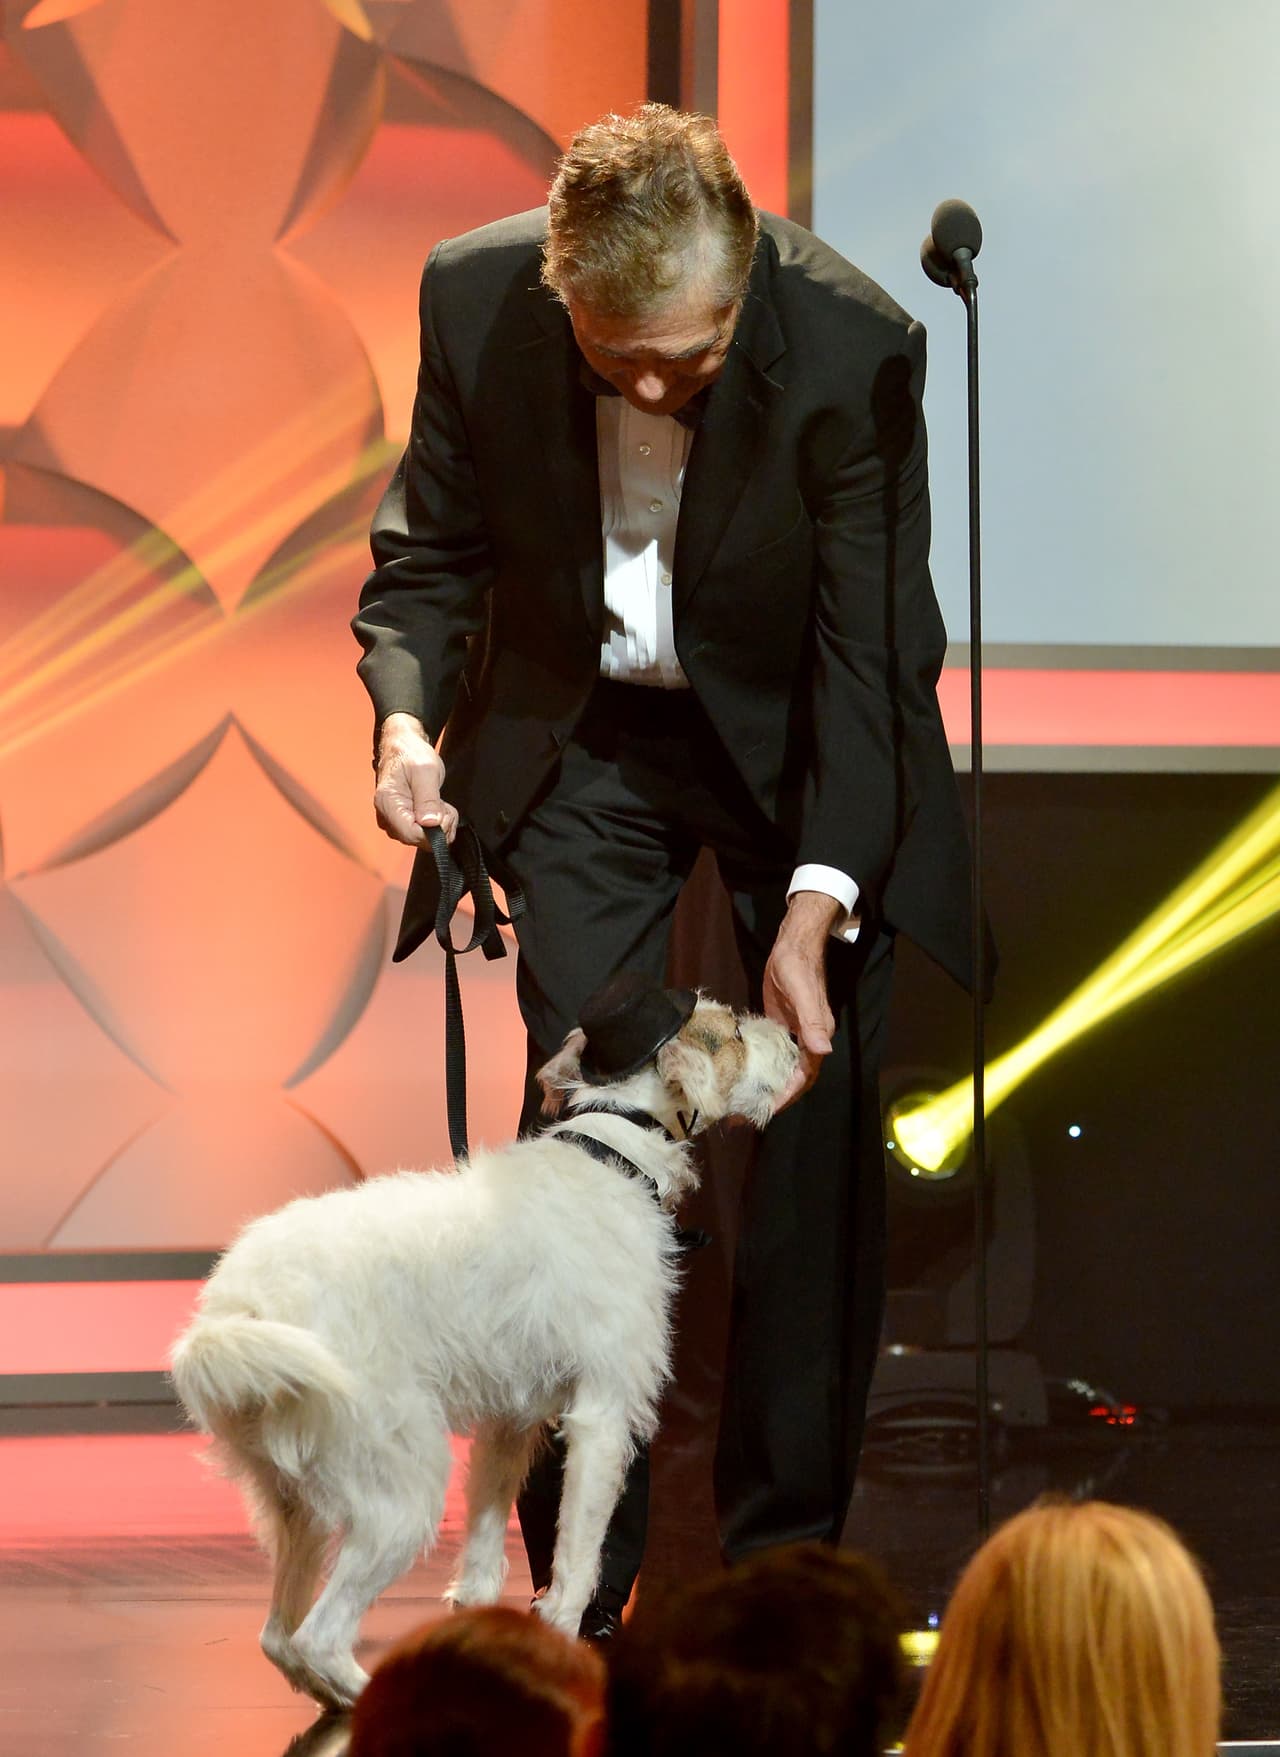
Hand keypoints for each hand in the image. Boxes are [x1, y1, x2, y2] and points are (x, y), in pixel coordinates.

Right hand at [374, 713, 458, 845]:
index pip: (412, 834)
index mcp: (388, 804)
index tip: (443, 812)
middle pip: (419, 840)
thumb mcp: (425, 770)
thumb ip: (428, 798)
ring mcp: (395, 822)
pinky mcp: (404, 822)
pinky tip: (437, 807)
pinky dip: (438, 824)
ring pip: (424, 839)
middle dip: (440, 826)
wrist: (403, 747)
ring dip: (441, 824)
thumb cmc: (410, 754)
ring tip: (440, 802)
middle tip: (443, 804)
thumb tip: (430, 824)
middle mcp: (388, 817)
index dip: (434, 830)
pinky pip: (425, 834)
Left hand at [763, 891, 838, 1112]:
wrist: (793, 944)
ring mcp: (795, 1033)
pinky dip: (764, 1067)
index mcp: (816, 1036)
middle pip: (794, 1078)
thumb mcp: (801, 993)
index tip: (766, 1111)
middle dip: (775, 1097)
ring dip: (768, 1086)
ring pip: (784, 1068)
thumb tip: (822, 1051)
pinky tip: (745, 1075)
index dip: (787, 1095)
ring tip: (744, 1101)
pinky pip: (775, 1054)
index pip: (803, 1076)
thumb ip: (811, 1021)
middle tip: (747, 1112)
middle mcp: (809, 1039)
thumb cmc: (798, 966)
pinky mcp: (782, 1025)